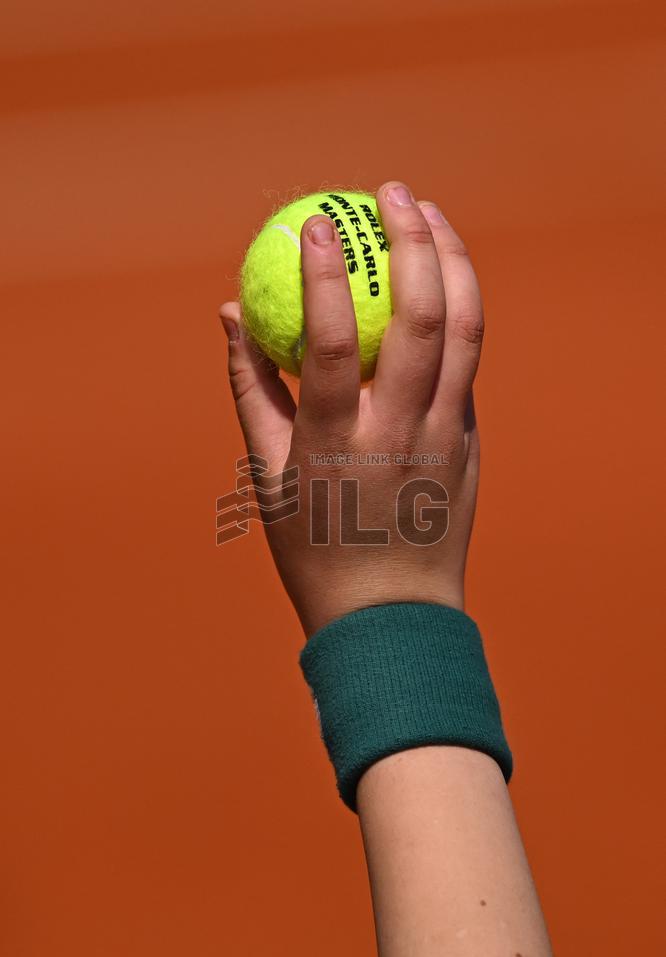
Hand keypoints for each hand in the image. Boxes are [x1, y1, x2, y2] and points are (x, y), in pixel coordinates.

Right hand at [220, 181, 484, 637]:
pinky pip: (469, 364)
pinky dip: (459, 311)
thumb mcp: (268, 474)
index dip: (324, 273)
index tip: (316, 220)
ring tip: (432, 215)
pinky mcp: (472, 444)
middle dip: (412, 241)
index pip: (331, 342)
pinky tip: (442, 281)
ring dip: (454, 262)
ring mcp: (446, 439)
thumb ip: (251, 388)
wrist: (392, 614)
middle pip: (420, 321)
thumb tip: (230, 312)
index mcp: (336, 443)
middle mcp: (399, 434)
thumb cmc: (315, 543)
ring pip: (466, 333)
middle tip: (393, 192)